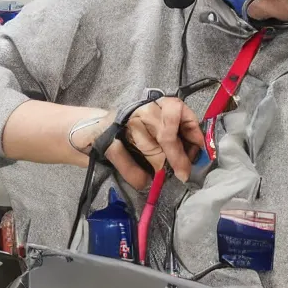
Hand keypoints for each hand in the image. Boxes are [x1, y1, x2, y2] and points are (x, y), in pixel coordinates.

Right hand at [71, 98, 203, 189]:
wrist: (88, 131)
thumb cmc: (129, 135)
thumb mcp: (153, 133)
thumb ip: (173, 140)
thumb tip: (195, 157)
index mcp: (155, 106)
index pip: (178, 109)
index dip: (192, 130)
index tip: (200, 150)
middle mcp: (141, 109)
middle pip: (166, 129)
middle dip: (176, 153)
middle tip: (182, 173)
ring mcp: (122, 122)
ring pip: (148, 144)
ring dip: (155, 163)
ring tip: (156, 174)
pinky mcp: (105, 136)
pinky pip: (125, 157)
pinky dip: (135, 174)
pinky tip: (142, 181)